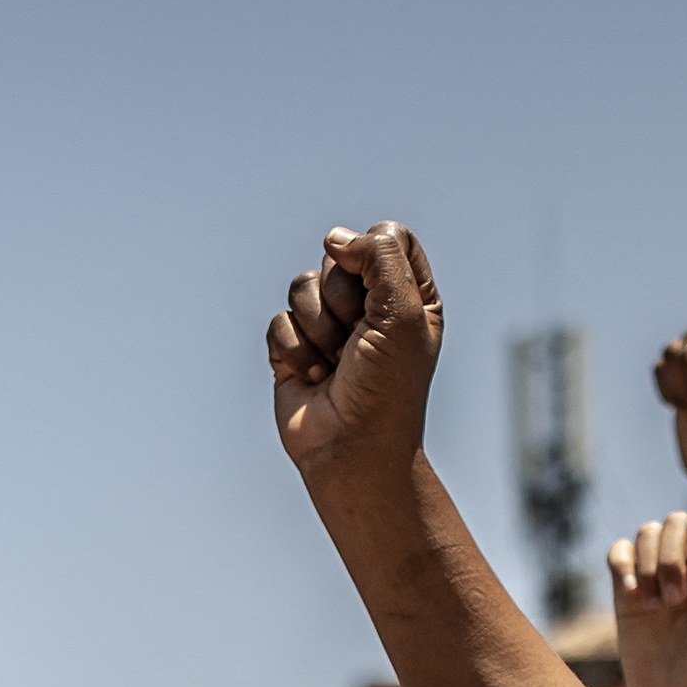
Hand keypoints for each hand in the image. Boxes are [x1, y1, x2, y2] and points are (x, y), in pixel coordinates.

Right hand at [269, 224, 445, 489]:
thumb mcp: (403, 312)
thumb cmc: (387, 388)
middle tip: (356, 338)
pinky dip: (293, 350)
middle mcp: (368, 305)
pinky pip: (278, 322)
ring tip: (334, 363)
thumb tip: (336, 238)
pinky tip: (313, 377)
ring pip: (302, 286)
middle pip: (338, 258)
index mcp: (407, 293)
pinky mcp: (293, 349)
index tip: (370, 291)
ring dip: (316, 328)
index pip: (385, 237)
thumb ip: (379, 257)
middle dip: (340, 300)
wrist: (350, 448)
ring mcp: (328, 326)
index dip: (370, 254)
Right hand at [606, 492, 686, 686]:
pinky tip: (631, 594)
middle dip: (671, 554)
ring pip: (646, 534)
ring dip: (648, 566)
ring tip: (657, 609)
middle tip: (674, 602)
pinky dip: (621, 565)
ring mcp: (659, 576)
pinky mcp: (629, 593)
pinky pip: (618, 554)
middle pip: (676, 520)